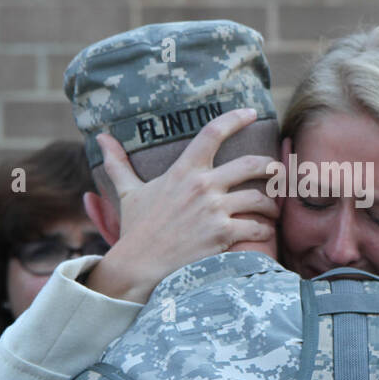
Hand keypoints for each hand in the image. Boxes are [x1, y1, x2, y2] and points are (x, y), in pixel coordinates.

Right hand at [87, 108, 278, 302]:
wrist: (138, 267)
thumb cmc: (136, 230)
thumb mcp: (128, 192)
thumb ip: (119, 164)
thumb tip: (101, 137)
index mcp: (183, 171)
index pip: (212, 133)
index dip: (235, 119)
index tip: (251, 113)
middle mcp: (202, 186)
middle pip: (250, 163)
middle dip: (270, 167)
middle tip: (277, 171)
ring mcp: (214, 210)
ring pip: (259, 198)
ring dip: (271, 204)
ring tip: (272, 209)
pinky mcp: (223, 235)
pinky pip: (257, 227)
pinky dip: (265, 229)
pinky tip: (265, 231)